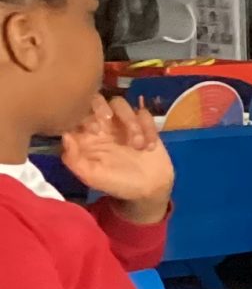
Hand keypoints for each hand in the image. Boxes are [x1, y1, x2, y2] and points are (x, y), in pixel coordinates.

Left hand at [58, 96, 173, 222]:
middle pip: (96, 99)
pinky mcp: (144, 124)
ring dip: (130, 121)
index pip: (76, 113)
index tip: (94, 130)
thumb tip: (65, 136)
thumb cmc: (117, 184)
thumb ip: (74, 159)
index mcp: (86, 136)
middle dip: (102, 107)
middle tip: (109, 121)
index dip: (82, 115)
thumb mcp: (91, 176)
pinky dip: (148, 128)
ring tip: (137, 145)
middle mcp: (103, 126)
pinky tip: (149, 147)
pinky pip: (144, 114)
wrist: (150, 190)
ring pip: (121, 103)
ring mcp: (123, 124)